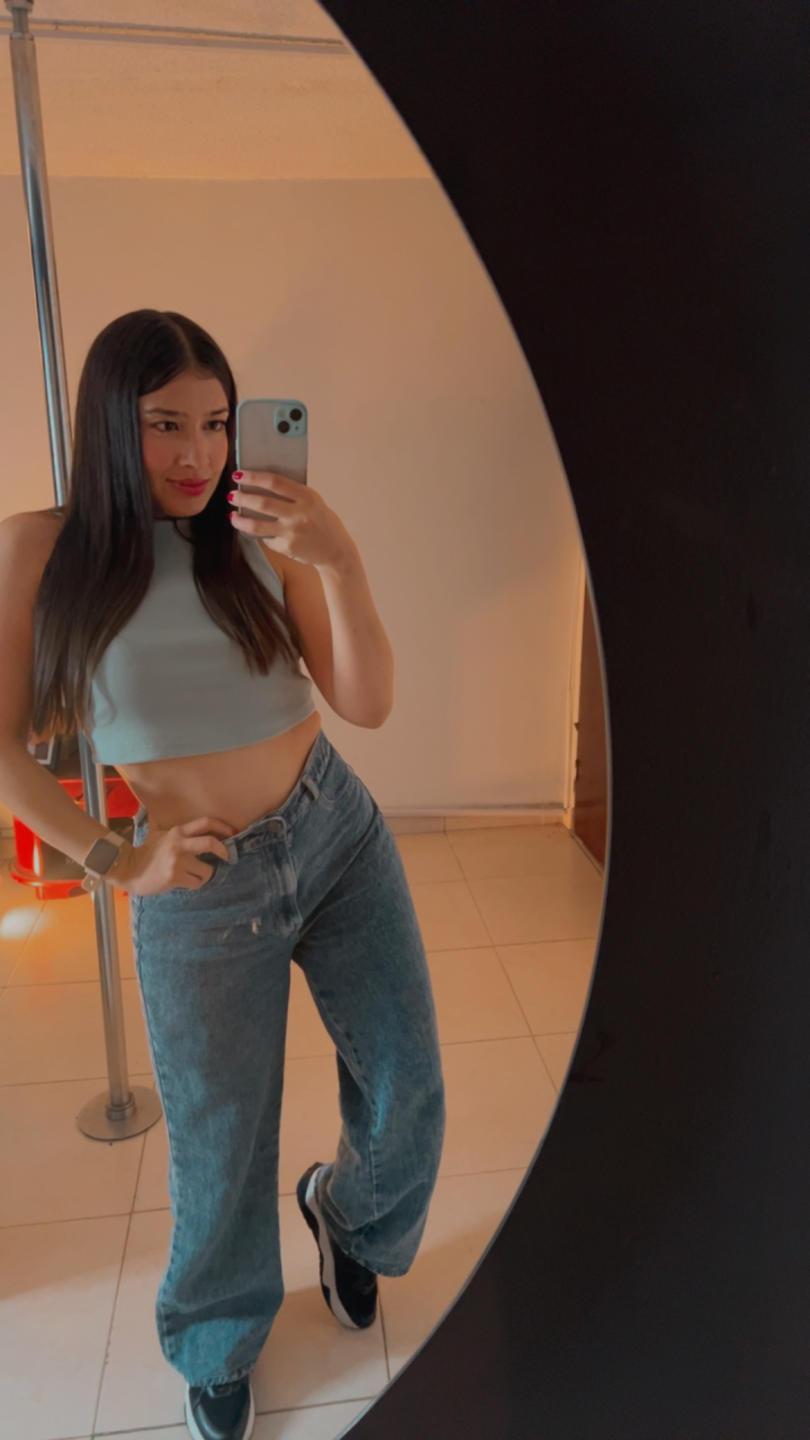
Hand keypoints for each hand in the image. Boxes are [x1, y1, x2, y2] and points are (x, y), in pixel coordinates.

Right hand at [111, 816, 234, 895]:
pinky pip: (197, 882)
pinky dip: (196, 883)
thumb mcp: (160, 833)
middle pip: (210, 842)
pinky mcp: (175, 877)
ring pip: (207, 870)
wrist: (129, 869)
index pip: (205, 822)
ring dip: (205, 874)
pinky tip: (185, 881)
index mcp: (177, 831)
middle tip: (228, 857)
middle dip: (224, 851)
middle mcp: (178, 844)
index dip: (223, 827)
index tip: (232, 833)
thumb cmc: (146, 852)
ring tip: (194, 874)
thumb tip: (188, 819)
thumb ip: (175, 829)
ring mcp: (177, 861)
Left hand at [228, 471, 356, 570]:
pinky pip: (267, 540)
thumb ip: (293, 494)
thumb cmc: (321, 522)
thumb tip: (259, 483)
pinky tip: (260, 533)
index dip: (253, 477)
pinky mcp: (288, 548)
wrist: (336, 551)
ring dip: (240, 520)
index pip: (274, 482)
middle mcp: (300, 514)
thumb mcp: (313, 502)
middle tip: (232, 495)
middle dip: (243, 498)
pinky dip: (261, 536)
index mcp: (307, 497)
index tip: (238, 475)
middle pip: (263, 503)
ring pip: (257, 526)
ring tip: (233, 516)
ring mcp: (293, 532)